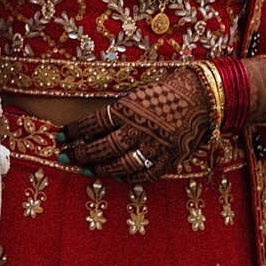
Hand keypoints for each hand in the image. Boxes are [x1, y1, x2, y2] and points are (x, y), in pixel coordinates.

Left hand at [56, 65, 214, 184]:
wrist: (204, 95)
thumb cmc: (168, 89)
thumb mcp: (137, 94)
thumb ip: (120, 112)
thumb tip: (96, 128)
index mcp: (127, 108)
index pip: (91, 123)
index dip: (73, 132)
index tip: (60, 137)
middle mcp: (138, 128)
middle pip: (102, 147)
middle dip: (80, 154)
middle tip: (65, 157)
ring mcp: (154, 146)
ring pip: (120, 164)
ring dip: (100, 168)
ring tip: (86, 168)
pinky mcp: (170, 158)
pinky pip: (145, 174)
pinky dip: (129, 177)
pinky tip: (118, 176)